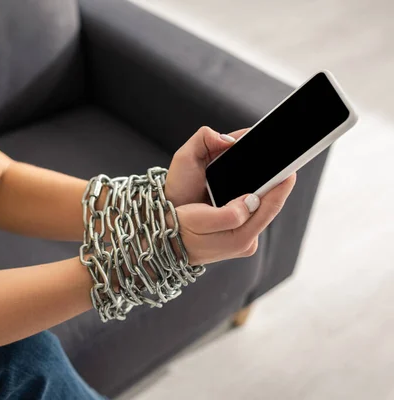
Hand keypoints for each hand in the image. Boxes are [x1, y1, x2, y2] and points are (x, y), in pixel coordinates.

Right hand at [165, 126, 296, 264]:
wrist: (162, 244)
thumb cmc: (177, 229)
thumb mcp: (199, 220)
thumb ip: (230, 213)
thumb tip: (253, 201)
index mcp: (239, 239)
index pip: (268, 208)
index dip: (280, 187)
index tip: (291, 170)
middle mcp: (244, 243)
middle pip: (267, 209)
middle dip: (273, 188)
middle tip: (282, 166)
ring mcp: (240, 242)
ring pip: (259, 211)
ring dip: (263, 193)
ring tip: (269, 175)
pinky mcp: (235, 237)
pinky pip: (249, 214)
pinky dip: (252, 200)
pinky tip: (251, 189)